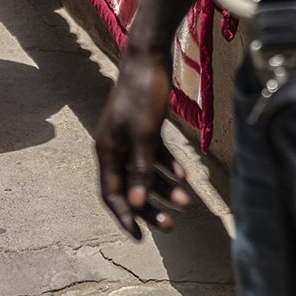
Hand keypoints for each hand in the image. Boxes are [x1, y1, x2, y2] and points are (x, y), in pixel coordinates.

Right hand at [94, 49, 194, 238]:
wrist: (149, 58)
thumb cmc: (143, 95)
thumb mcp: (145, 136)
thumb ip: (141, 170)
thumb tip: (136, 205)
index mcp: (107, 151)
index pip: (112, 194)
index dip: (125, 217)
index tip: (140, 237)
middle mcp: (115, 147)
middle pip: (131, 187)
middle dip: (150, 208)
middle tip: (170, 227)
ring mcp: (130, 138)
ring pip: (147, 173)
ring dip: (165, 188)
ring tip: (188, 202)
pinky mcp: (145, 128)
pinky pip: (156, 155)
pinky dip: (170, 165)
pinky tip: (187, 175)